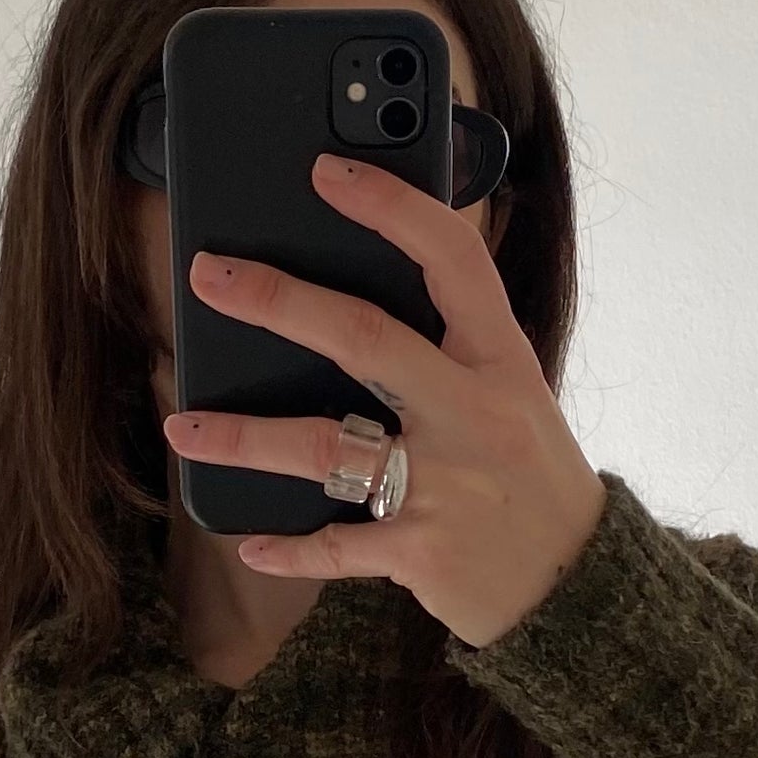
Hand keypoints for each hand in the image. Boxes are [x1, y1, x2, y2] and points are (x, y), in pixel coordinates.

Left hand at [160, 152, 608, 649]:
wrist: (573, 585)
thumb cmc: (531, 480)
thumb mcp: (514, 398)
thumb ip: (454, 354)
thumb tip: (354, 306)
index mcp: (500, 361)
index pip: (451, 261)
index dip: (391, 208)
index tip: (328, 172)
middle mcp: (471, 413)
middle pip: (364, 338)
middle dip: (278, 301)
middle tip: (210, 276)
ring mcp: (444, 484)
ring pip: (325, 447)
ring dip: (244, 438)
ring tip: (184, 428)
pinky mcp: (420, 551)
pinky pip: (335, 546)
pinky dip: (288, 549)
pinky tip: (249, 541)